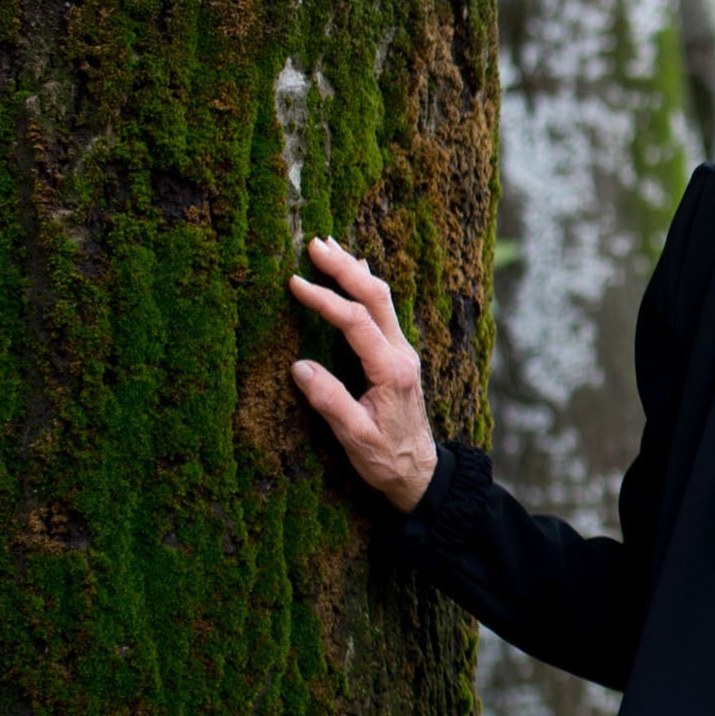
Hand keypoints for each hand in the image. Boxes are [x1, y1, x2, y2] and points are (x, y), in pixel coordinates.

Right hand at [286, 237, 440, 512]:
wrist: (420, 472)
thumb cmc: (386, 458)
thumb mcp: (355, 437)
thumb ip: (330, 401)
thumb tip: (300, 367)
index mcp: (392, 370)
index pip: (355, 322)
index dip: (325, 299)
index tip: (294, 282)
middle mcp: (402, 355)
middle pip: (376, 298)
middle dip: (345, 268)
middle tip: (315, 243)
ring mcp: (402, 353)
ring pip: (382, 301)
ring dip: (356, 272)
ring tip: (329, 247)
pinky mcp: (397, 357)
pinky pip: (383, 313)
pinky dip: (365, 288)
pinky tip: (356, 273)